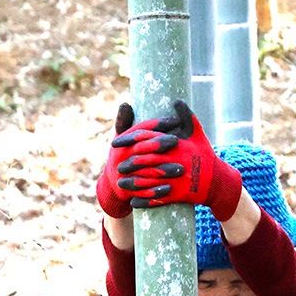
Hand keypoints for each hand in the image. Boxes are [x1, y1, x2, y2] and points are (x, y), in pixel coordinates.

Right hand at [97, 102, 176, 218]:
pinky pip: (141, 192)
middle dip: (159, 144)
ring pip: (144, 171)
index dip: (157, 125)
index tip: (175, 120)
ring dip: (162, 171)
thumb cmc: (125, 156)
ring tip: (181, 169)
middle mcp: (120, 158)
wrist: (114, 183)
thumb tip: (125, 103)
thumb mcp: (124, 139)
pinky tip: (169, 189)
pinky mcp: (126, 191)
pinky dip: (154, 192)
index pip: (140, 130)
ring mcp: (123, 175)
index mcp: (122, 143)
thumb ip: (128, 122)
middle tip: (177, 141)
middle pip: (141, 149)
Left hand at [112, 101, 242, 220]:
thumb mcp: (197, 134)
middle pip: (145, 161)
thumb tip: (176, 100)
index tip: (115, 143)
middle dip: (129, 165)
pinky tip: (132, 201)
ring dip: (133, 184)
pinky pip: (156, 199)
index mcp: (176, 144)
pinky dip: (143, 201)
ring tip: (121, 184)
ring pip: (148, 181)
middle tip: (117, 168)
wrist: (217, 182)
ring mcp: (176, 178)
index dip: (129, 140)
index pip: (147, 139)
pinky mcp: (177, 195)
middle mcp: (175, 160)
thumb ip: (186, 117)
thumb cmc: (205, 155)